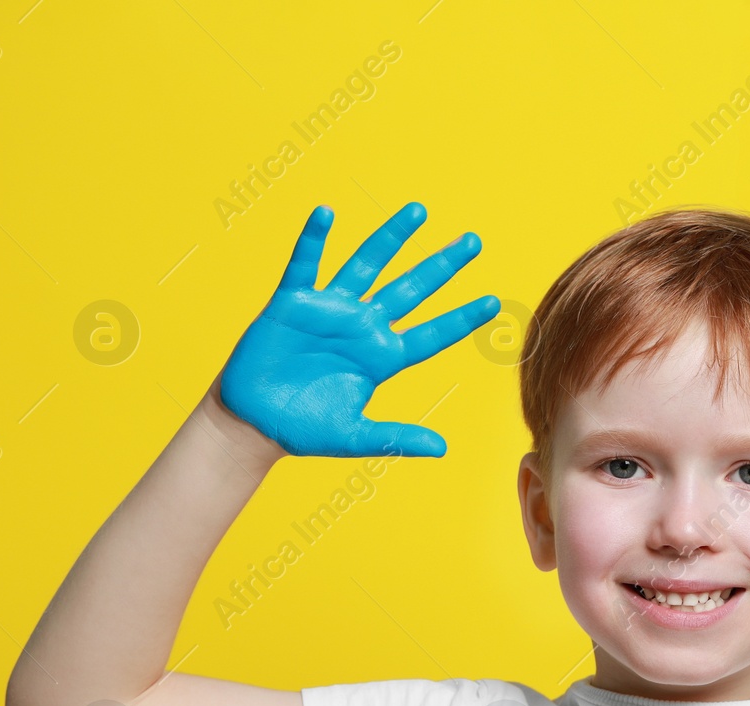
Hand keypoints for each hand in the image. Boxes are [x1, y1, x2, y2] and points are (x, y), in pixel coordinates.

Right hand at [217, 202, 499, 457]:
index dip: (461, 318)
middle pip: (411, 289)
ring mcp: (330, 311)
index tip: (494, 303)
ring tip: (418, 211)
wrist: (255, 422)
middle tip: (473, 241)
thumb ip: (397, 438)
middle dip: (441, 264)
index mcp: (383, 357)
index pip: (432, 334)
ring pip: (367, 265)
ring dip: (391, 238)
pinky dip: (314, 239)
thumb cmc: (306, 429)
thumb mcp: (356, 436)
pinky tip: (326, 212)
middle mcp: (362, 327)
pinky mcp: (292, 303)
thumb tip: (442, 449)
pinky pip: (305, 265)